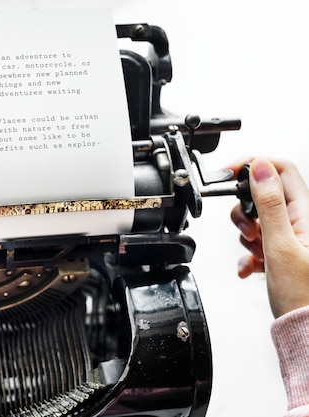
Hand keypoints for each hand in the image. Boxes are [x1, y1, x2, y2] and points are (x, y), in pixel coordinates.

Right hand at [229, 158, 308, 317]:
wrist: (307, 331)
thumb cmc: (304, 297)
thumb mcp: (280, 246)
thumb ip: (270, 204)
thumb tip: (261, 167)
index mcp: (308, 213)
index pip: (281, 169)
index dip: (254, 165)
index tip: (230, 174)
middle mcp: (303, 221)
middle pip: (263, 195)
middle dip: (245, 212)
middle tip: (249, 231)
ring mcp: (294, 237)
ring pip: (258, 220)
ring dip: (247, 236)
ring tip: (257, 255)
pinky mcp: (284, 252)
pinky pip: (259, 242)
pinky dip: (250, 254)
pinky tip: (253, 268)